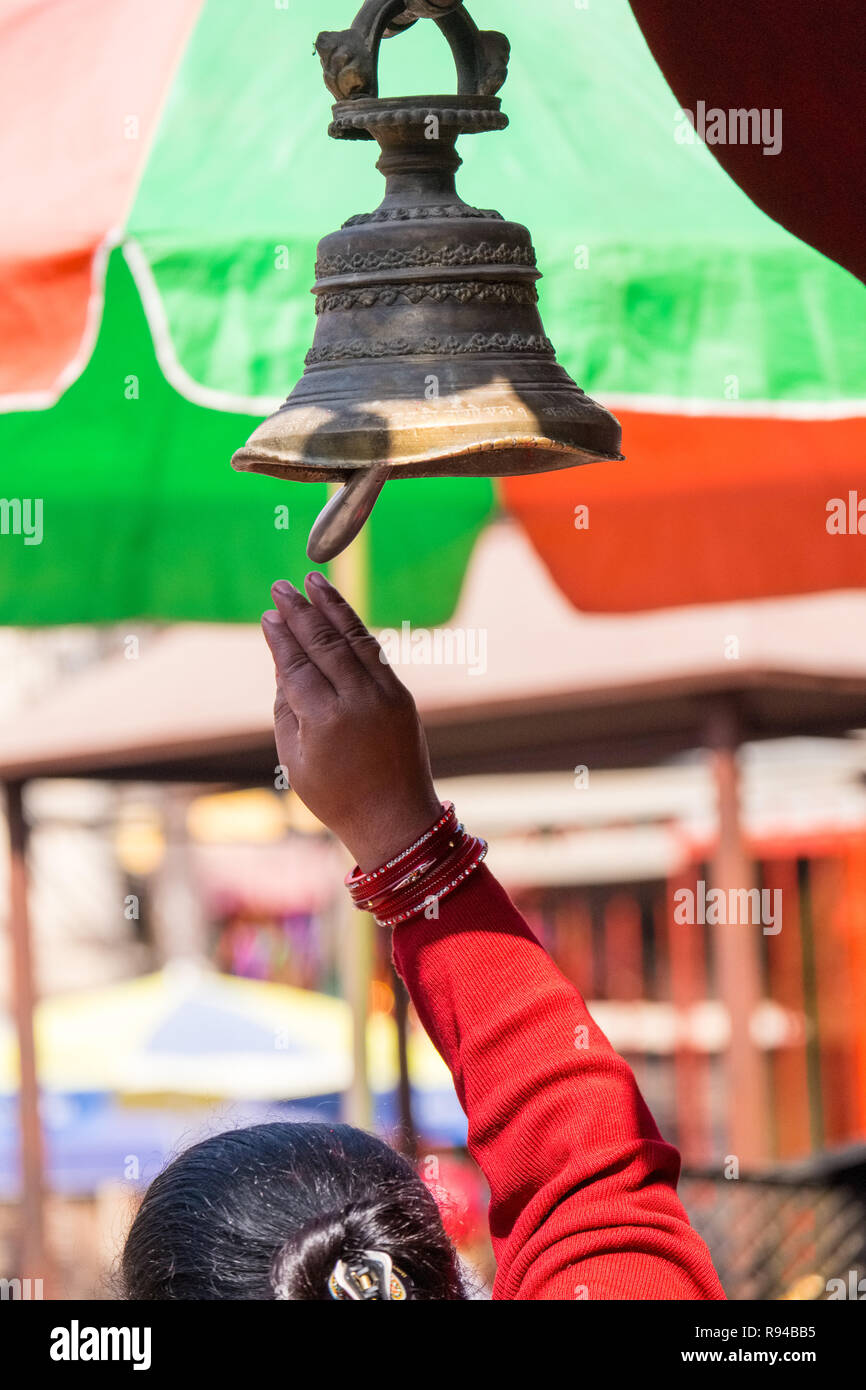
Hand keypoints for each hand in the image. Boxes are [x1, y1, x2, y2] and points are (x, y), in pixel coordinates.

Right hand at [262, 573, 441, 871]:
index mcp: (325, 721)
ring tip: (313, 581)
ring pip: (354, 640)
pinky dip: (355, 630)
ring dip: (333, 607)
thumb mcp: (294, 757)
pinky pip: (374, 653)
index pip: (296, 666)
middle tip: (281, 586)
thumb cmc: (335, 795)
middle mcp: (358, 702)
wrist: (394, 819)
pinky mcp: (402, 696)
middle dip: (302, 612)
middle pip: (324, 644)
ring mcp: (385, 696)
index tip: (268, 614)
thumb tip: (282, 657)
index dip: (281, 638)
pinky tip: (339, 613)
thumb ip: (286, 704)